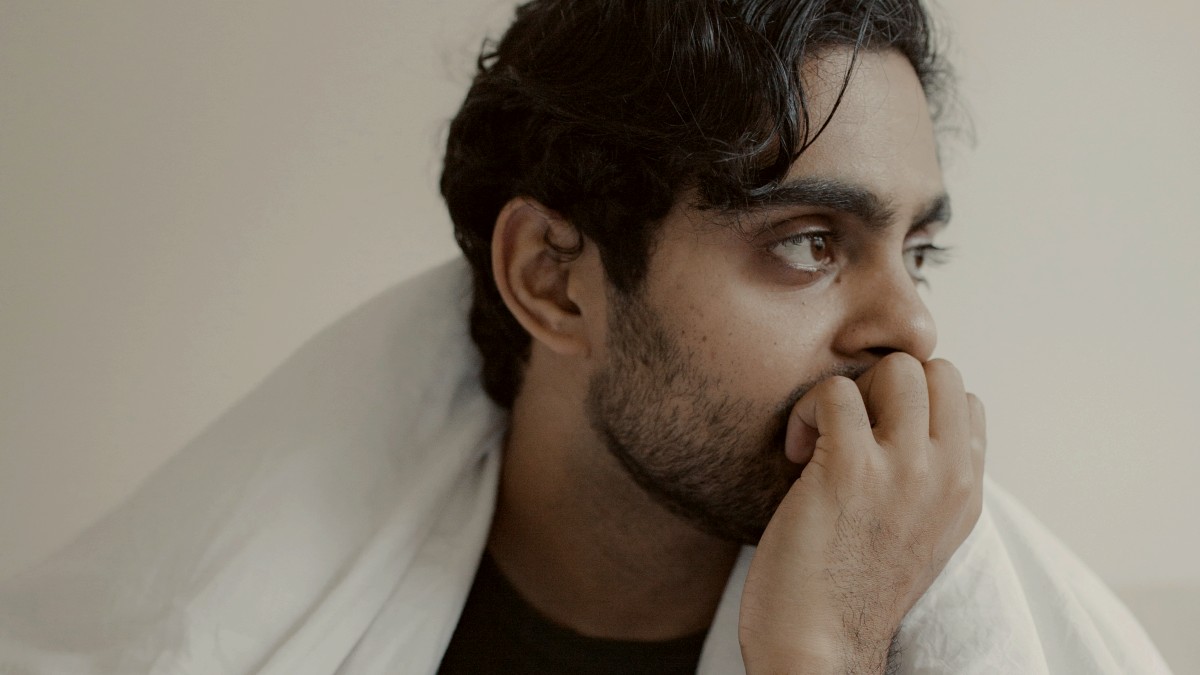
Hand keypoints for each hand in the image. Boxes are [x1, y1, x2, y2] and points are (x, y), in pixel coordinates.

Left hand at [738, 353, 985, 673]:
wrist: (819, 648)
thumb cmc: (850, 590)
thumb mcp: (919, 534)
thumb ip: (928, 481)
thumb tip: (905, 427)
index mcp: (966, 490)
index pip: (963, 400)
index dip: (911, 403)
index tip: (873, 438)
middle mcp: (947, 476)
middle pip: (935, 370)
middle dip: (882, 384)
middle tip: (847, 430)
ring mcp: (905, 470)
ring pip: (894, 367)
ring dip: (848, 391)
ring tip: (822, 438)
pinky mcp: (851, 470)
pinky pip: (835, 391)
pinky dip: (807, 411)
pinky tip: (796, 454)